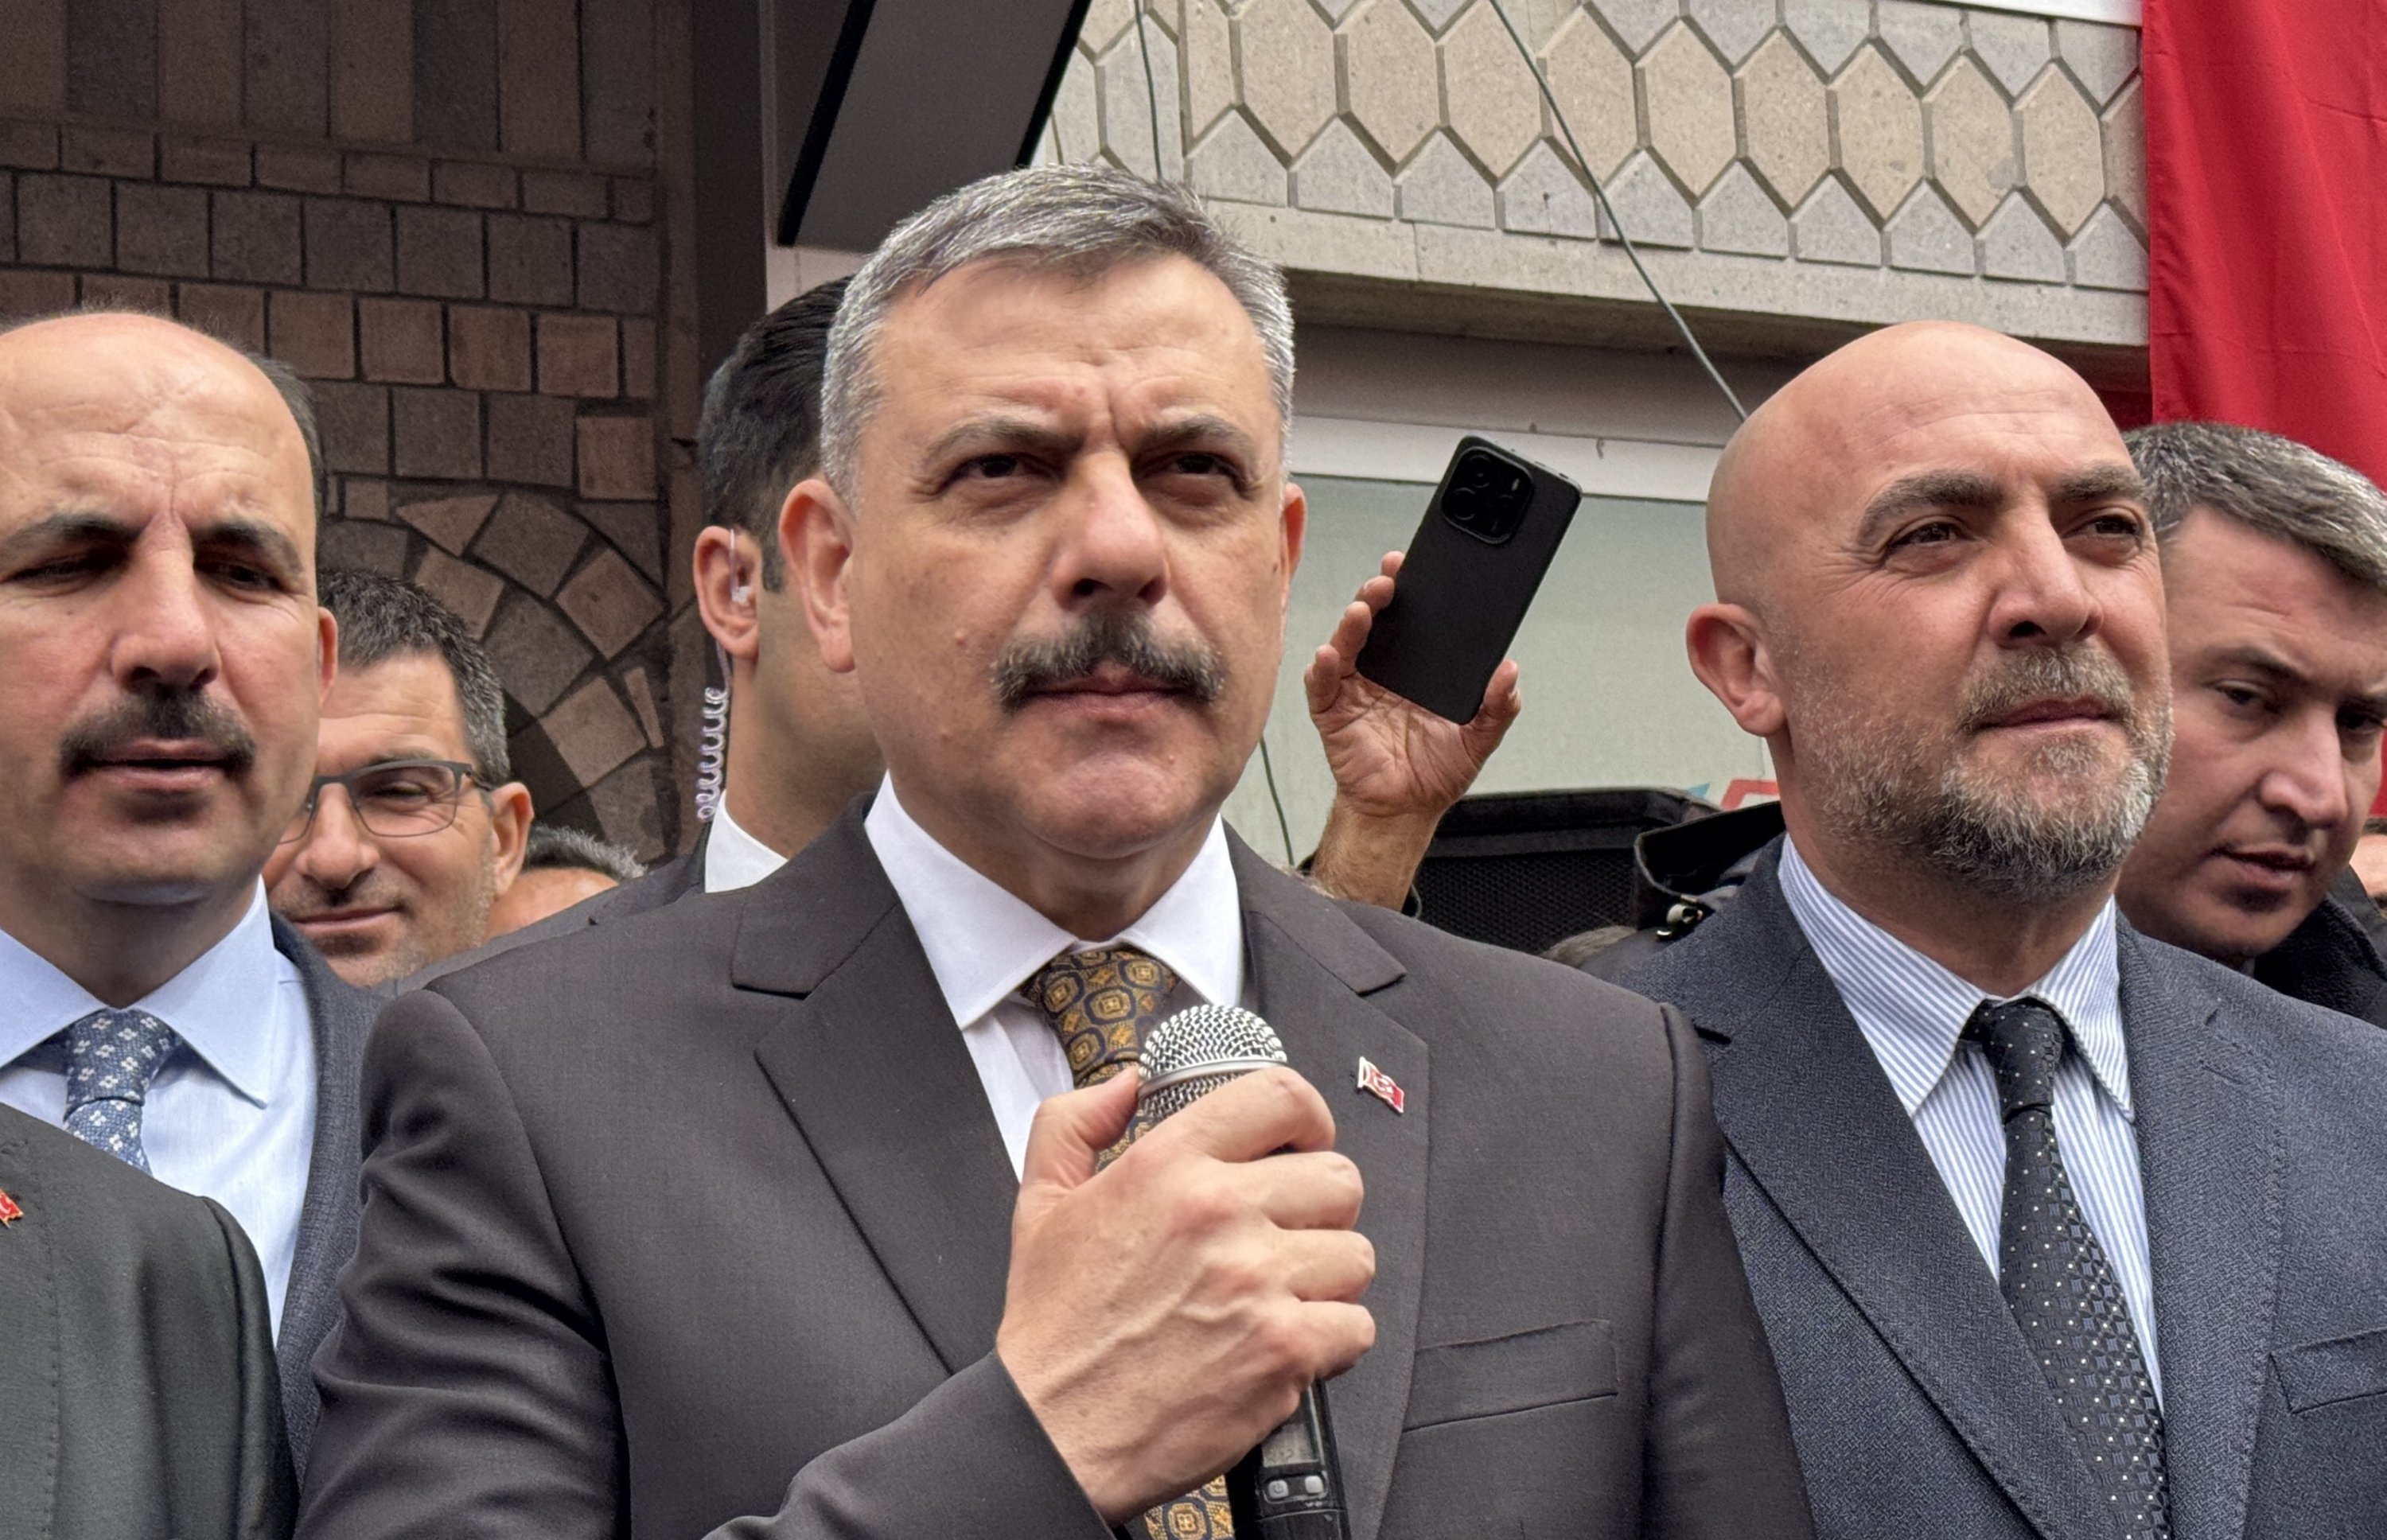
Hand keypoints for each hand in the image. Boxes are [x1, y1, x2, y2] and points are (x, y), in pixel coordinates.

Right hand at [996, 1068, 1375, 1521]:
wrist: (1053, 1432)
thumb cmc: (1054, 1328)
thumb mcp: (1040, 1203)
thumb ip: (1077, 1124)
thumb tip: (1126, 1084)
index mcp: (1167, 1166)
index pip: (1279, 1096)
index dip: (1308, 1118)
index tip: (1305, 1143)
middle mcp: (1219, 1212)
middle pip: (1338, 1179)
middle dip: (1320, 1210)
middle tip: (1287, 1238)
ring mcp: (1258, 1281)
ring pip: (1356, 1255)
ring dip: (1328, 1280)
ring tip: (1280, 1299)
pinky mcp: (1284, 1349)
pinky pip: (1358, 1326)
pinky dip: (1332, 1343)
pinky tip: (1285, 1346)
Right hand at [1303, 552, 1520, 906]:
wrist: (1405, 811)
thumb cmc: (1436, 772)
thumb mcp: (1480, 738)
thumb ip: (1499, 706)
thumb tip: (1510, 671)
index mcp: (1414, 669)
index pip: (1410, 620)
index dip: (1409, 591)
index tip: (1413, 567)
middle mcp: (1381, 671)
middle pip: (1375, 622)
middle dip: (1378, 595)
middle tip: (1389, 580)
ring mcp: (1354, 689)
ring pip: (1346, 644)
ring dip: (1352, 624)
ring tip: (1364, 610)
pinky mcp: (1332, 713)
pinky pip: (1321, 686)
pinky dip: (1321, 669)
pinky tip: (1329, 654)